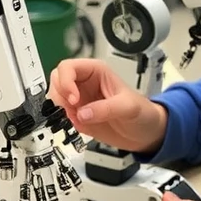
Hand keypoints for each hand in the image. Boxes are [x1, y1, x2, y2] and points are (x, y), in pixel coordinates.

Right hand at [48, 58, 167, 153]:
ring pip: (55, 98)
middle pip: (57, 80)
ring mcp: (79, 100)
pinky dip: (63, 121)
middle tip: (72, 109)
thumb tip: (82, 113)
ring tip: (79, 118)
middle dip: (60, 95)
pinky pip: (60, 115)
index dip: (66, 82)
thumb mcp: (128, 108)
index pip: (69, 67)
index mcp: (96, 72)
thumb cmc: (142, 112)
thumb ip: (106, 109)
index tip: (73, 99)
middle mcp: (84, 83)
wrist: (145, 134)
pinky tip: (79, 125)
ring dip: (60, 109)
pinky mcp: (77, 116)